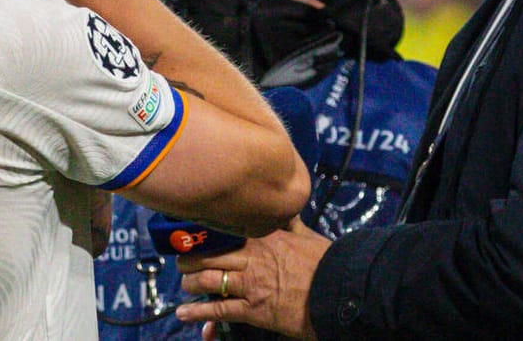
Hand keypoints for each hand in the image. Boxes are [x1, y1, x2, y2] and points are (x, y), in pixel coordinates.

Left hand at [177, 217, 330, 339]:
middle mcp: (253, 257)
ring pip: (209, 279)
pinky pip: (219, 309)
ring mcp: (252, 284)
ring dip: (191, 283)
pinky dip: (198, 312)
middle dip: (190, 260)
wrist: (340, 290)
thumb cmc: (327, 263)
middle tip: (183, 263)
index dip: (204, 233)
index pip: (224, 230)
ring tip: (185, 286)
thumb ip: (291, 223)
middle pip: (209, 254)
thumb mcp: (308, 236)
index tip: (193, 234)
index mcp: (265, 237)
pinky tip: (184, 313)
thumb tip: (286, 209)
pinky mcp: (254, 309)